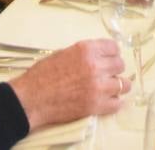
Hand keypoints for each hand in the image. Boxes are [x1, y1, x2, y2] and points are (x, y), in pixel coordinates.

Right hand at [9, 39, 126, 130]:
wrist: (31, 98)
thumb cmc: (42, 74)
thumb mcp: (63, 53)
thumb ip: (84, 54)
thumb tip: (99, 56)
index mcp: (86, 49)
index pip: (113, 47)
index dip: (112, 53)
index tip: (109, 58)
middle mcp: (95, 66)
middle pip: (120, 65)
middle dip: (114, 69)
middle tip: (107, 74)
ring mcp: (98, 87)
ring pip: (124, 84)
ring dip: (117, 86)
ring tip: (108, 88)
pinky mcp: (96, 106)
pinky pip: (117, 104)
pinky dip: (113, 102)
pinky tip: (106, 101)